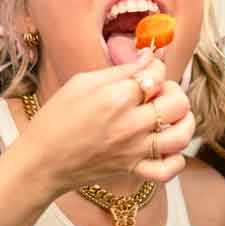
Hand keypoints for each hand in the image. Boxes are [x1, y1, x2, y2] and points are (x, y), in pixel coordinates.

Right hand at [21, 50, 194, 192]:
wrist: (41, 162)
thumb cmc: (56, 118)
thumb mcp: (82, 82)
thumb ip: (120, 69)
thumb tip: (148, 56)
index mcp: (116, 97)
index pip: (157, 73)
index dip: (155, 66)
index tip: (146, 68)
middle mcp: (130, 124)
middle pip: (178, 102)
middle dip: (173, 91)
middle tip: (157, 92)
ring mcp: (134, 149)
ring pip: (182, 135)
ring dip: (184, 122)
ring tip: (170, 116)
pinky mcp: (133, 169)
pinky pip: (169, 169)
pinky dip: (176, 159)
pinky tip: (168, 147)